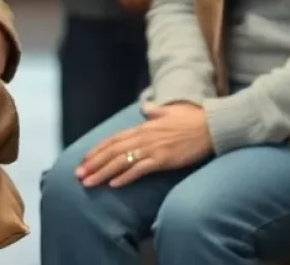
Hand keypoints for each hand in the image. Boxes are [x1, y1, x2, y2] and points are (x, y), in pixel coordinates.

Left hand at [76, 102, 211, 187]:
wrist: (210, 125)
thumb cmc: (192, 118)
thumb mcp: (170, 111)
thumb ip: (154, 111)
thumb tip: (146, 106)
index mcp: (145, 126)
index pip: (115, 138)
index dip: (98, 149)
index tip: (85, 159)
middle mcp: (145, 136)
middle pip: (113, 150)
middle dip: (94, 163)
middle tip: (78, 175)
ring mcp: (153, 148)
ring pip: (121, 161)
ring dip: (102, 172)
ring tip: (88, 183)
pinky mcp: (163, 159)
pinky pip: (140, 169)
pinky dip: (125, 176)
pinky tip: (114, 184)